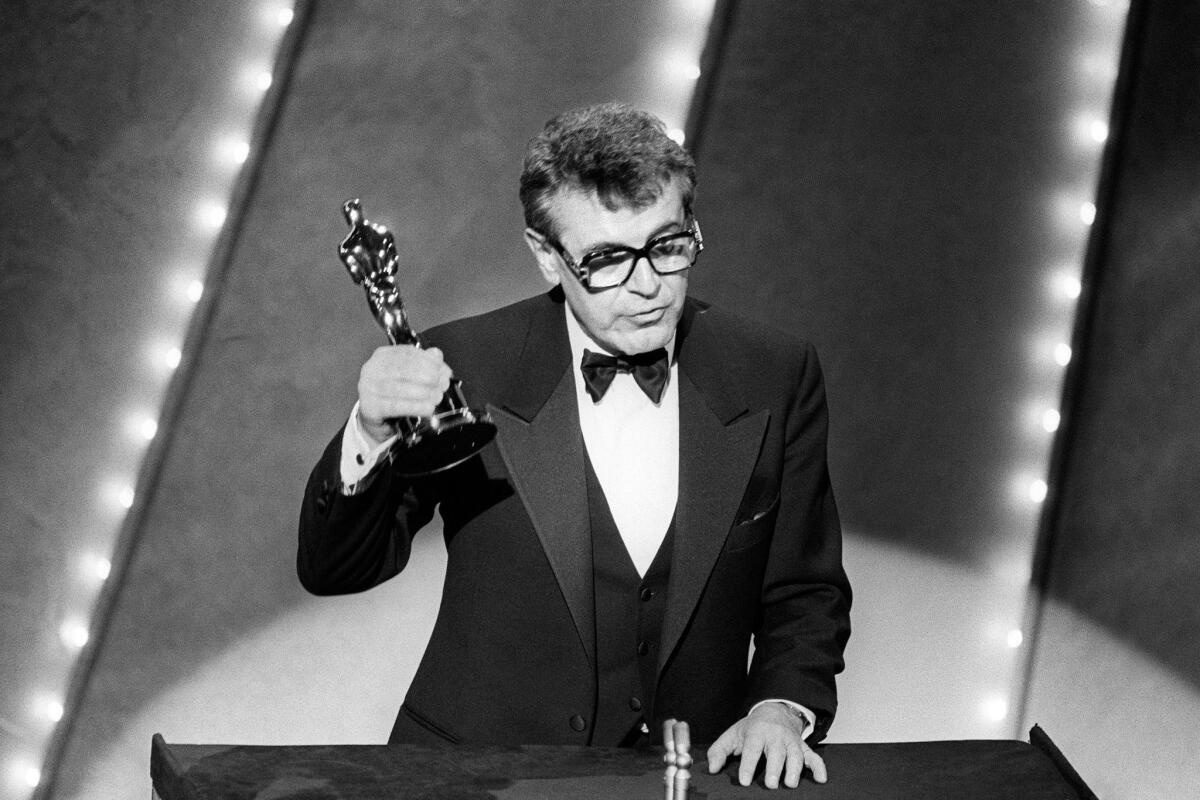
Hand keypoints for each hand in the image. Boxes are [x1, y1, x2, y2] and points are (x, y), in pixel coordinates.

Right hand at [357, 345, 451, 442]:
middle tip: (443, 385)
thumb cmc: (393, 394)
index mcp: (383, 356)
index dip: (430, 361)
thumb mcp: (407, 376)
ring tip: (438, 397)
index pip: (408, 353)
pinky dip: (415, 407)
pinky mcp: (370, 406)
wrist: (375, 417)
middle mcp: (373, 369)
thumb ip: (423, 363)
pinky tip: (428, 408)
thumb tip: (436, 355)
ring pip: (401, 388)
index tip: (444, 371)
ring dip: (424, 393)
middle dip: (429, 376)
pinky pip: (396, 406)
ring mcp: (368, 387)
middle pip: (405, 369)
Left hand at [707, 703, 826, 788]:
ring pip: (795, 755)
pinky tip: (821, 779)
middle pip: (776, 753)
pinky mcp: (802, 748)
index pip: (752, 749)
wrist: (775, 712)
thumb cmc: (752, 728)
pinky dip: (819, 767)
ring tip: (790, 784)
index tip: (745, 780)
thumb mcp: (733, 734)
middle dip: (775, 768)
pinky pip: (814, 757)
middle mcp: (776, 737)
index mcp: (757, 733)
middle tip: (771, 784)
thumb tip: (712, 768)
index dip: (748, 765)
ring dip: (795, 769)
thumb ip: (719, 751)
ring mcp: (791, 742)